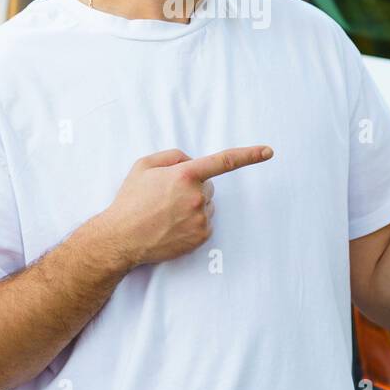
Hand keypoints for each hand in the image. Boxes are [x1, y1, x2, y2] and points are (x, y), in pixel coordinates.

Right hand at [101, 145, 273, 267]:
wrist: (121, 238)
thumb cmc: (130, 200)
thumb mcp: (144, 165)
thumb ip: (173, 156)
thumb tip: (192, 162)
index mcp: (185, 174)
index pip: (224, 161)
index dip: (249, 155)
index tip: (269, 151)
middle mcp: (198, 196)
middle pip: (208, 186)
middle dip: (194, 187)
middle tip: (167, 197)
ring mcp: (201, 218)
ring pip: (206, 206)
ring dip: (192, 206)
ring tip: (165, 214)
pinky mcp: (201, 236)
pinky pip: (205, 224)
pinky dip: (192, 223)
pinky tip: (171, 226)